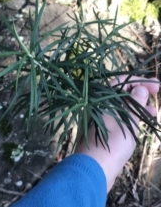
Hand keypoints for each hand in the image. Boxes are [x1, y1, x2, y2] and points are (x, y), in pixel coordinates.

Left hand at [75, 76, 159, 191]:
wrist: (95, 167)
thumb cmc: (112, 142)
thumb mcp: (128, 120)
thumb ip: (134, 103)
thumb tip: (139, 88)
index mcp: (101, 100)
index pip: (120, 82)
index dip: (138, 81)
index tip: (156, 84)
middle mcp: (99, 107)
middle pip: (121, 94)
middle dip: (140, 92)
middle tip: (157, 92)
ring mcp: (101, 119)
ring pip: (121, 108)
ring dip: (137, 107)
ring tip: (153, 110)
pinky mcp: (104, 131)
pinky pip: (119, 119)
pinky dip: (131, 118)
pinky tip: (143, 122)